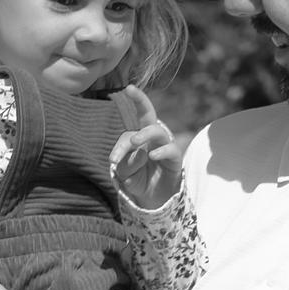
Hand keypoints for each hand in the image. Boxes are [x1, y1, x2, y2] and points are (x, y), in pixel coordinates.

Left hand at [110, 85, 180, 208]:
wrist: (154, 199)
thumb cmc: (139, 181)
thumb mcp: (126, 176)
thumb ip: (126, 166)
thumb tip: (138, 154)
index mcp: (136, 139)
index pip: (127, 136)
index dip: (120, 146)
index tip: (113, 160)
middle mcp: (151, 138)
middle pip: (147, 113)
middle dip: (140, 98)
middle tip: (129, 89)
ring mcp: (164, 146)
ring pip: (157, 131)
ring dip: (145, 133)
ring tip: (135, 142)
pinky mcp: (175, 158)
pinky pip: (171, 149)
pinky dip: (162, 151)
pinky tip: (152, 156)